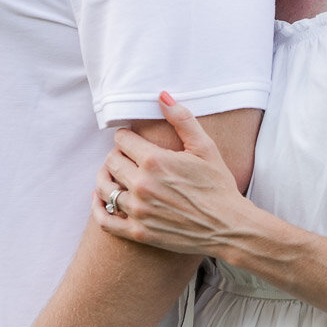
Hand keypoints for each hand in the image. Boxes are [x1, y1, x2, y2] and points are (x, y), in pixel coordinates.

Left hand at [93, 92, 247, 255]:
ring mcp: (138, 211)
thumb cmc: (218, 185)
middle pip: (111, 161)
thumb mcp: (205, 147)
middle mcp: (142, 185)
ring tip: (115, 175)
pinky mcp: (138, 232)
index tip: (132, 140)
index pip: (121, 140)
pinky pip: (105, 220)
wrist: (228, 227)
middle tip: (128, 157)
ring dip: (106, 178)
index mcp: (155, 160)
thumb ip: (182, 118)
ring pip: (104, 188)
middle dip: (118, 155)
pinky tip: (101, 200)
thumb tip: (161, 95)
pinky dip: (98, 208)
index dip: (126, 137)